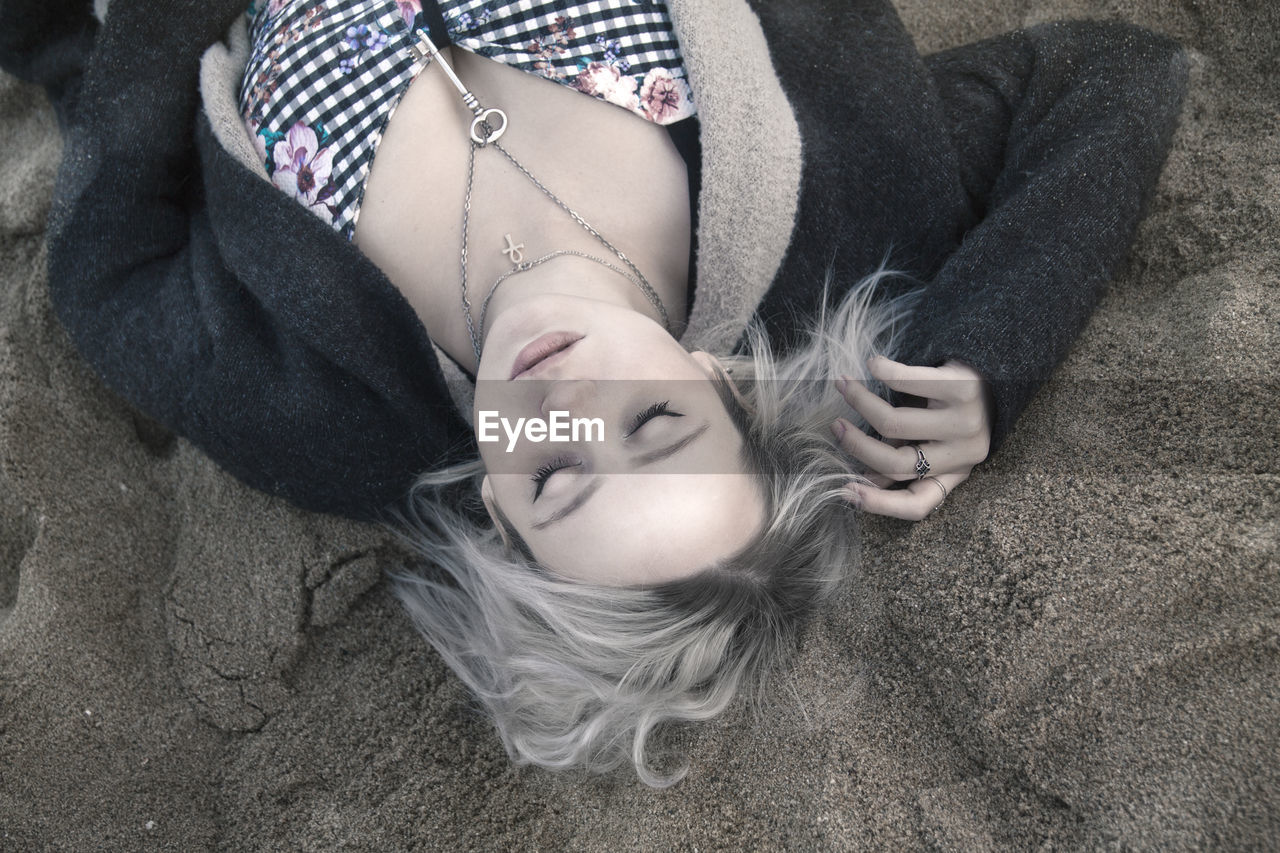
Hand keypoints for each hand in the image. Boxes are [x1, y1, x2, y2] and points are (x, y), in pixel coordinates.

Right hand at [831, 356, 991, 519]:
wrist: (998, 370)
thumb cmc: (954, 410)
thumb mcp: (936, 442)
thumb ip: (902, 460)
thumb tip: (861, 482)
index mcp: (954, 473)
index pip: (917, 505)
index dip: (879, 503)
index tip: (844, 490)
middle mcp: (963, 454)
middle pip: (896, 462)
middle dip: (856, 445)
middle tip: (835, 425)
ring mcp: (965, 422)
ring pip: (896, 424)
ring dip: (861, 401)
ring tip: (844, 384)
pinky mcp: (963, 388)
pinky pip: (910, 382)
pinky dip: (884, 371)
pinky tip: (872, 364)